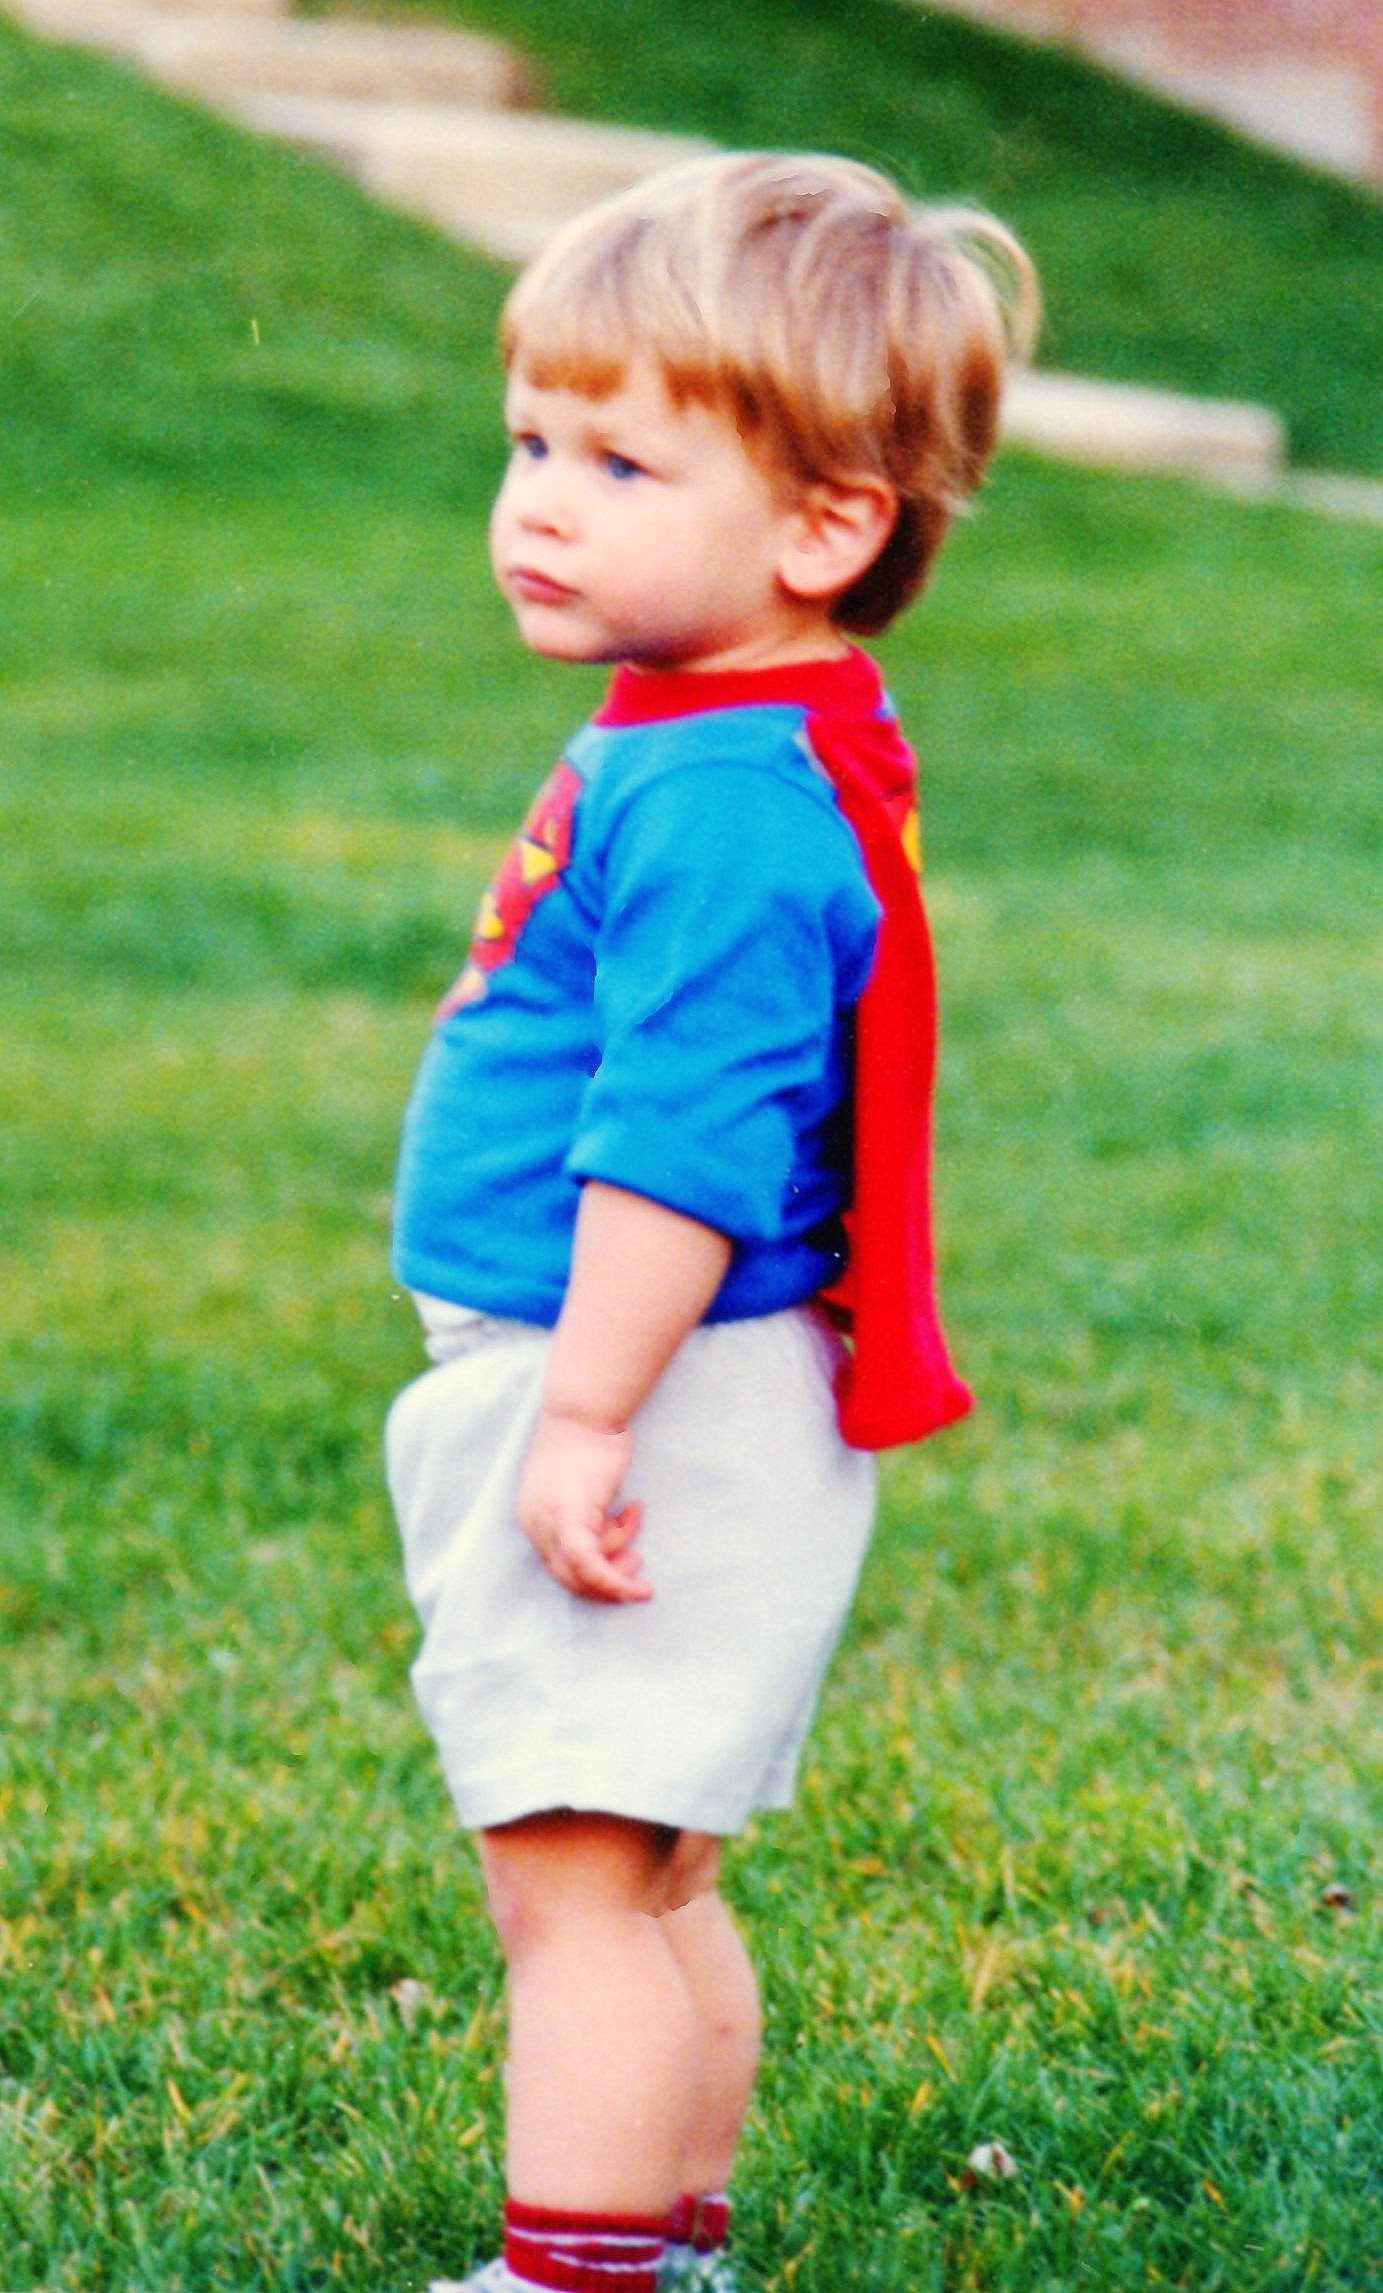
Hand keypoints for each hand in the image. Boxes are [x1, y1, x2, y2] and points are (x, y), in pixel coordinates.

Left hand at [517, 1408, 651, 1603]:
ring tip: (635, 1517)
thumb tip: (609, 1531)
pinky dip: (615, 1583)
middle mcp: (534, 1524)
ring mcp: (547, 1523)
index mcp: (533, 1516)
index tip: (627, 1557)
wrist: (584, 1408)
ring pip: (583, 1573)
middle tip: (637, 1564)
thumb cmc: (589, 1436)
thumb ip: (589, 1512)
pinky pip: (589, 1566)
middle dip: (606, 1579)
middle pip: (568, 1577)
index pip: (559, 1564)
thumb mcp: (585, 1484)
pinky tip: (639, 1588)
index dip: (594, 1570)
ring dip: (618, 1567)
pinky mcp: (567, 1518)